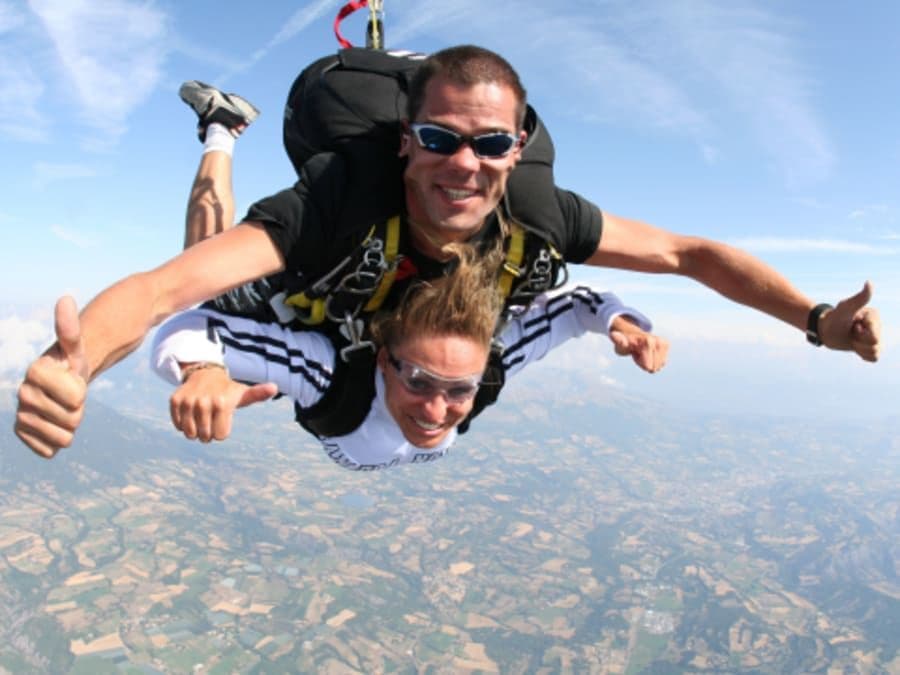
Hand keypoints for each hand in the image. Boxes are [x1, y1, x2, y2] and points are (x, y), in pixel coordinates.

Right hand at [14, 296, 88, 457]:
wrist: (61, 382)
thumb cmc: (71, 362)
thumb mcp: (75, 346)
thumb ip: (69, 327)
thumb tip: (66, 299)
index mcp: (35, 370)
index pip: (77, 397)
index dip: (83, 391)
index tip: (75, 380)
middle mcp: (22, 393)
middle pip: (72, 419)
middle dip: (79, 409)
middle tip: (71, 397)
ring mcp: (21, 415)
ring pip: (63, 437)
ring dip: (70, 426)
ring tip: (64, 409)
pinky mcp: (22, 434)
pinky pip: (48, 451)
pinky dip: (56, 443)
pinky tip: (54, 426)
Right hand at [170, 366, 276, 441]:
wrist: (205, 374)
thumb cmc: (227, 389)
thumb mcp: (243, 393)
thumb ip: (258, 393)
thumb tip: (275, 387)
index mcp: (222, 403)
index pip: (220, 436)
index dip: (222, 430)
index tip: (223, 418)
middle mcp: (203, 402)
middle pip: (205, 437)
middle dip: (208, 432)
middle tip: (211, 418)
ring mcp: (188, 401)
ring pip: (190, 434)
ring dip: (195, 431)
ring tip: (201, 417)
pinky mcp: (174, 401)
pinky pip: (178, 426)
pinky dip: (183, 424)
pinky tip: (191, 413)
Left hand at [610, 329, 668, 372]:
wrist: (632, 334)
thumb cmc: (625, 342)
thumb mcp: (620, 344)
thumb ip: (618, 341)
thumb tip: (612, 334)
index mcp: (648, 342)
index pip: (648, 366)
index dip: (640, 362)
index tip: (635, 353)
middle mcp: (658, 341)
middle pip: (654, 368)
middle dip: (645, 363)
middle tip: (638, 353)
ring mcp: (664, 343)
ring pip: (659, 366)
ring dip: (650, 362)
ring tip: (643, 352)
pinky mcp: (666, 345)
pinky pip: (663, 363)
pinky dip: (655, 361)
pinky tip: (649, 353)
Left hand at [819, 281, 880, 361]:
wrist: (824, 328)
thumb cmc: (834, 317)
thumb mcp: (846, 308)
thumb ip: (859, 298)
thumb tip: (869, 283)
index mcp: (875, 317)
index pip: (874, 337)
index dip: (860, 335)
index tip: (852, 326)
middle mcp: (878, 326)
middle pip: (875, 345)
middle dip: (859, 342)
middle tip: (850, 332)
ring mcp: (875, 336)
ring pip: (874, 353)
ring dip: (859, 348)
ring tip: (851, 338)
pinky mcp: (870, 346)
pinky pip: (873, 358)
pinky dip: (862, 354)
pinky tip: (855, 345)